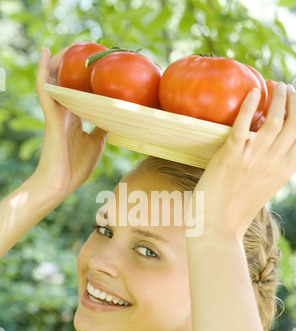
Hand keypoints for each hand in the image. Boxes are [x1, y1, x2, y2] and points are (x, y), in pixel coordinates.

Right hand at [34, 46, 106, 196]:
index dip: (89, 78)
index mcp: (75, 117)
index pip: (81, 91)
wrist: (61, 183)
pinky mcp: (52, 116)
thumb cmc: (77, 167)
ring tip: (72, 44)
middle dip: (76, 65)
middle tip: (90, 48)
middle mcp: (65, 111)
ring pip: (56, 80)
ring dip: (61, 61)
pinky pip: (46, 90)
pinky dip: (44, 71)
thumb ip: (102, 127)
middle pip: (68, 81)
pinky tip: (47, 52)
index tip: (101, 65)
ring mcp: (57, 112)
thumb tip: (113, 116)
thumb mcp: (96, 143)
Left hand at [192, 83, 295, 239]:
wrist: (217, 227)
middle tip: (286, 88)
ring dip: (277, 98)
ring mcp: (253, 159)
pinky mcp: (230, 157)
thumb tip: (273, 153)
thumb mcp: (265, 188)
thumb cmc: (237, 210)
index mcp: (284, 171)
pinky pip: (243, 125)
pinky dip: (250, 106)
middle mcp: (273, 163)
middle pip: (294, 123)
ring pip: (274, 120)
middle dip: (294, 101)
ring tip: (274, 86)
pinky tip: (253, 92)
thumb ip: (273, 169)